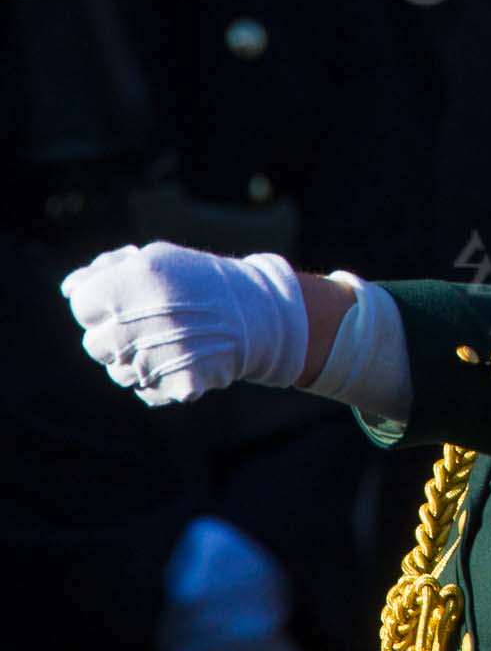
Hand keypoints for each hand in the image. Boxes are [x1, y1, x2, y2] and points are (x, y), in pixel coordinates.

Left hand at [61, 242, 306, 406]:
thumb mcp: (157, 259)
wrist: (260, 311)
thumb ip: (106, 270)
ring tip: (173, 341)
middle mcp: (137, 321)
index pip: (82, 305)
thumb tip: (69, 290)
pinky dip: (161, 380)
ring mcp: (155, 358)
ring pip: (117, 373)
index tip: (131, 300)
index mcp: (131, 281)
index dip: (105, 302)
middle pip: (95, 344)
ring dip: (137, 360)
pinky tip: (184, 359)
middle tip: (155, 323)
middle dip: (118, 335)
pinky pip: (145, 392)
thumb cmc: (200, 280)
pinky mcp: (176, 386)